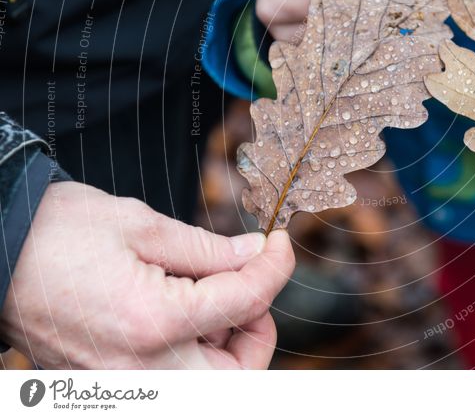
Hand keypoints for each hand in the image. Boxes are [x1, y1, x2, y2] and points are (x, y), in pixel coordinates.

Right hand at [0, 182, 294, 368]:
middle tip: (247, 288)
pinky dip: (193, 355)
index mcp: (153, 322)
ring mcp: (122, 386)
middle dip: (256, 332)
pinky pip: (173, 383)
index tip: (279, 244)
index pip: (247, 303)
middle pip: (237, 376)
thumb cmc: (58, 231)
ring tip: (208, 295)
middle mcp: (141, 370)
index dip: (275, 268)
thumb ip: (209, 249)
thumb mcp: (142, 225)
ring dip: (227, 347)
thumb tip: (255, 253)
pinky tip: (182, 313)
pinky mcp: (107, 386)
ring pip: (209, 387)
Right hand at [256, 0, 382, 41]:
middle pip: (317, 5)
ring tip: (381, 11)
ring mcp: (280, 35)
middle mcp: (271, 5)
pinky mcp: (295, 57)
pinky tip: (368, 32)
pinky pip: (326, 50)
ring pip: (323, 31)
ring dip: (357, 22)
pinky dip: (350, 40)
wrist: (295, 0)